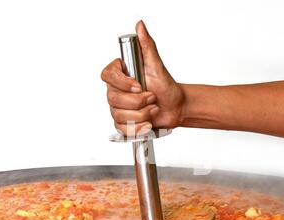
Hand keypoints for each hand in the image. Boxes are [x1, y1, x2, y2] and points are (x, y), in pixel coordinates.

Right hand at [101, 20, 184, 134]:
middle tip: (152, 98)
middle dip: (138, 102)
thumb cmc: (166, 87)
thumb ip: (147, 46)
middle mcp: (116, 91)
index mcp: (121, 75)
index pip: (108, 76)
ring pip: (119, 115)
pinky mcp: (123, 123)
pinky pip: (123, 129)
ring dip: (142, 115)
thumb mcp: (157, 66)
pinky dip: (138, 128)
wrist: (175, 107)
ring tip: (153, 109)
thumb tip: (140, 26)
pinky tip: (148, 123)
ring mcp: (118, 108)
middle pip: (114, 99)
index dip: (122, 83)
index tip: (139, 85)